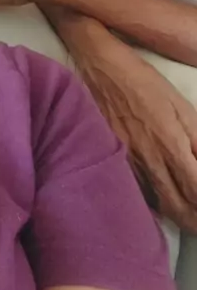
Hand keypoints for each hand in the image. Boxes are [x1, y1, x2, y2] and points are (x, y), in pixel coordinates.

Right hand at [77, 35, 196, 232]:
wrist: (102, 70)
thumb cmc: (145, 83)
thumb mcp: (182, 107)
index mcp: (171, 146)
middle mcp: (150, 163)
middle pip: (179, 208)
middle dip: (195, 220)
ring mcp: (128, 166)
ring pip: (157, 207)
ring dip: (176, 216)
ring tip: (188, 217)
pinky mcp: (113, 163)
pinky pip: (137, 195)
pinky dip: (153, 205)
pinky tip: (160, 204)